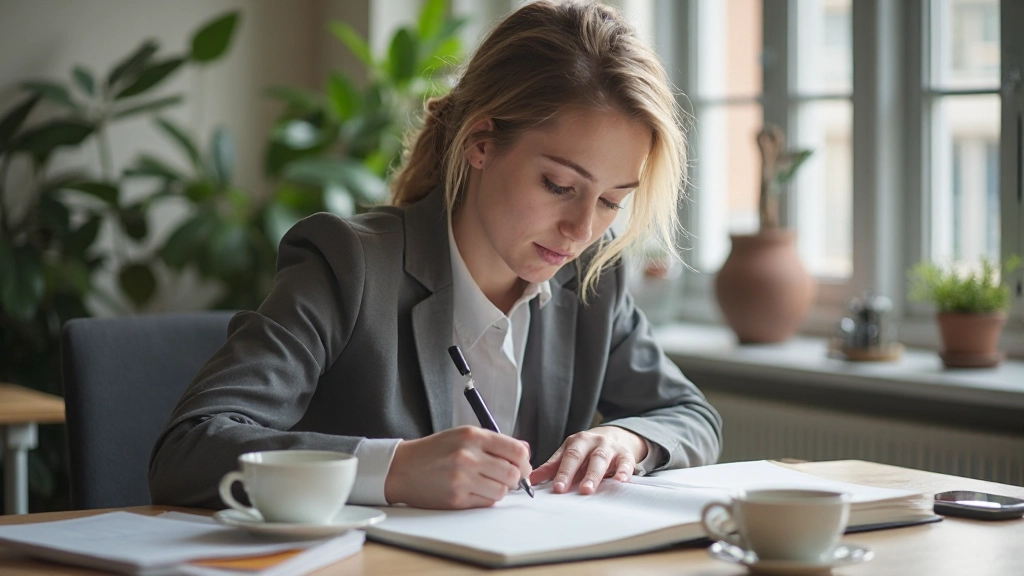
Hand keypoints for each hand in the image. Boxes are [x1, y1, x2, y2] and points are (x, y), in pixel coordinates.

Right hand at [384, 426, 531, 508]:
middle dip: (515, 478)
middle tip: (508, 477)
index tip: (523, 466)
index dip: (525, 461)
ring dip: (500, 489)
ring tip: (486, 483)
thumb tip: (525, 450)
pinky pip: (486, 502)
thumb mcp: (463, 435)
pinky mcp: (456, 499)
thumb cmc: (435, 451)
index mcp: (472, 436)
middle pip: (512, 473)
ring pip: (502, 490)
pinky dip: (486, 498)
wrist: (402, 468)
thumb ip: (494, 442)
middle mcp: (468, 456)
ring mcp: (462, 479)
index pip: (516, 450)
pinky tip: (474, 490)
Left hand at [529, 426, 647, 494]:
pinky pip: (625, 463)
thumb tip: (530, 481)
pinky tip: (620, 480)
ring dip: (593, 475)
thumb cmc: (588, 450)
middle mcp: (593, 442)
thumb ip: (552, 467)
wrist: (615, 436)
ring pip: (601, 459)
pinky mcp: (626, 455)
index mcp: (577, 442)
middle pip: (581, 457)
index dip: (561, 473)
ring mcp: (609, 447)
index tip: (556, 489)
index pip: (567, 457)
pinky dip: (623, 471)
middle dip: (573, 473)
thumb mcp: (569, 454)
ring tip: (587, 489)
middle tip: (564, 489)